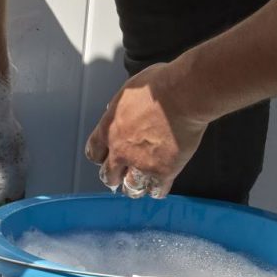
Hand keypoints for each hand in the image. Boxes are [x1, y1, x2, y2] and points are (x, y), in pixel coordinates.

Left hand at [84, 62, 207, 198]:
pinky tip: (160, 184)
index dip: (101, 157)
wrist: (182, 95)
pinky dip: (157, 189)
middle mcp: (120, 151)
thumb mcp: (128, 91)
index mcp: (108, 129)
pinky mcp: (163, 171)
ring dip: (134, 186)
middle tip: (122, 175)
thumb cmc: (158, 86)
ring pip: (130, 188)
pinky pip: (156, 190)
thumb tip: (117, 110)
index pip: (93, 153)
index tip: (106, 158)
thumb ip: (120, 107)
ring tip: (141, 184)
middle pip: (108, 176)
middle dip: (115, 176)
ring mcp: (141, 164)